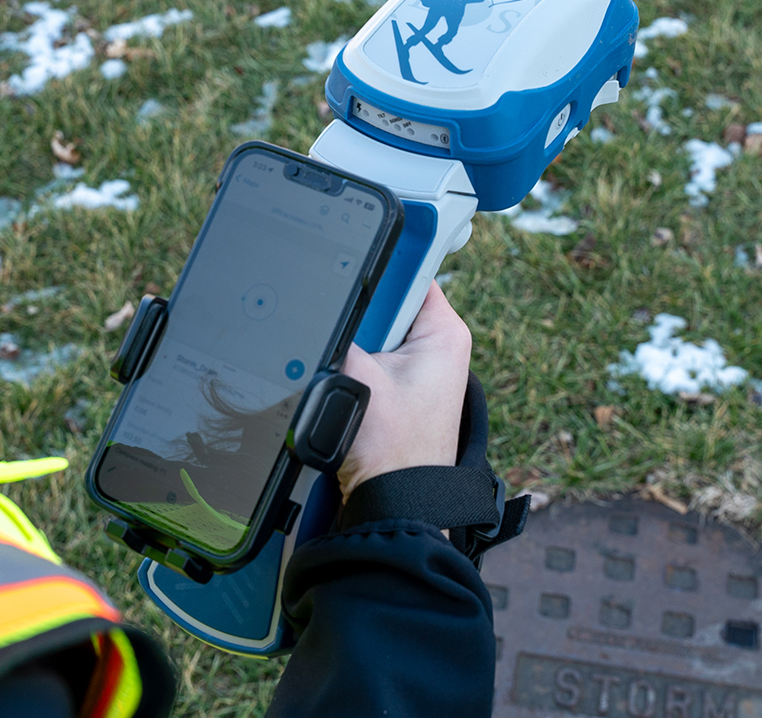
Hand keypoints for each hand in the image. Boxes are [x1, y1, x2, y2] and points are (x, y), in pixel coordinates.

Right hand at [337, 282, 471, 501]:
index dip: (380, 266)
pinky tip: (347, 382)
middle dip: (360, 313)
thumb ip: (336, 330)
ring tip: (346, 367)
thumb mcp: (354, 374)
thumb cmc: (391, 450)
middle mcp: (441, 345)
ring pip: (374, 331)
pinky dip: (355, 364)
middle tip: (346, 335)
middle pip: (388, 301)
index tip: (349, 258)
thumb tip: (317, 303)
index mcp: (444, 331)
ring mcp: (423, 368)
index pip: (412, 271)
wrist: (392, 504)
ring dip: (354, 342)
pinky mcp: (404, 389)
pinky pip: (372, 357)